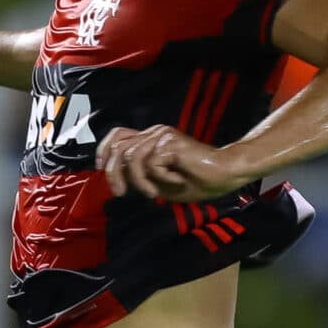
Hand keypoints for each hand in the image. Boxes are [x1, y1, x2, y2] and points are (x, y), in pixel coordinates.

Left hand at [97, 124, 248, 201]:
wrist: (225, 174)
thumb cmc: (198, 181)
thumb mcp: (161, 183)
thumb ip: (141, 178)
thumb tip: (118, 181)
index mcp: (151, 139)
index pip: (118, 135)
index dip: (104, 151)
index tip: (101, 170)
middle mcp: (155, 133)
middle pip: (118, 146)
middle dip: (113, 173)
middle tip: (121, 193)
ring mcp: (163, 136)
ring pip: (131, 157)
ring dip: (139, 181)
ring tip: (153, 193)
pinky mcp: (171, 143)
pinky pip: (152, 164)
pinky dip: (161, 179)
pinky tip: (177, 182)